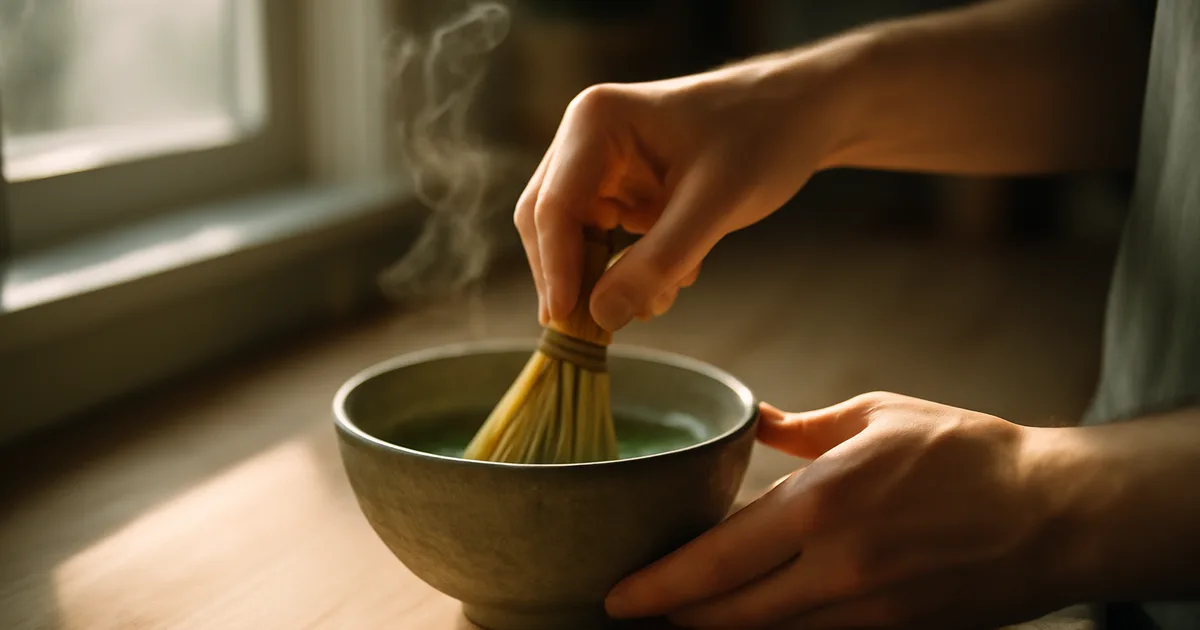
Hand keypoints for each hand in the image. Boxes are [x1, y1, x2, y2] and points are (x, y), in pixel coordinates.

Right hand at [513, 56, 849, 330]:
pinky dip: (630, 270)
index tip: (567, 321)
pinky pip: (604, 244)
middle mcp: (585, 141)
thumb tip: (601, 317)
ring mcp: (601, 167)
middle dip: (576, 278)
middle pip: (549, 224)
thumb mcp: (716, 203)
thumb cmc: (763, 138)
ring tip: (661, 296)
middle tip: (597, 332)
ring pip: (574, 240)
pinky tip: (676, 275)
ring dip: (607, 278)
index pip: (553, 206)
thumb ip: (659, 261)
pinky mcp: (621, 192)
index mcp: (596, 122)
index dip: (556, 267)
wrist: (800, 117)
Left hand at [604, 392, 1082, 628]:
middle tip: (631, 614)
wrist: (1056, 513)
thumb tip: (750, 421)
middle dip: (674, 621)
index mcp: (826, 500)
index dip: (661, 585)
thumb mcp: (877, 415)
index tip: (619, 595)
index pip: (719, 557)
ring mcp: (870, 610)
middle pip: (730, 615)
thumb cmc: (964, 451)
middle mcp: (839, 565)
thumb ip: (801, 428)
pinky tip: (747, 625)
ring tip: (678, 623)